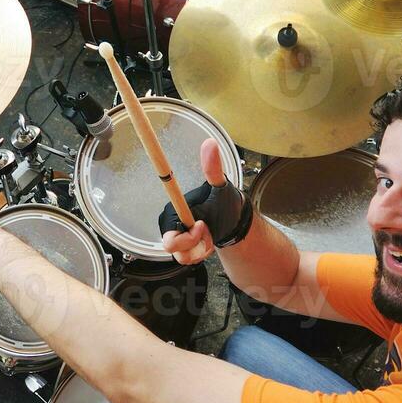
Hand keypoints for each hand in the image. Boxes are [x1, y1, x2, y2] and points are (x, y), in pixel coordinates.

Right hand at [158, 138, 252, 262]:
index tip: (202, 226)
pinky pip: (187, 260)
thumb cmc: (226, 203)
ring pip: (181, 257)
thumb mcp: (221, 186)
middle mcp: (171, 225)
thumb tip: (210, 143)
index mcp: (175, 211)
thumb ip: (213, 167)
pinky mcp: (183, 249)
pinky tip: (207, 242)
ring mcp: (177, 239)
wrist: (233, 221)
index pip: (167, 234)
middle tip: (208, 231)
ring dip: (200, 249)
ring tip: (210, 236)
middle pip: (173, 248)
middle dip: (195, 244)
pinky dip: (201, 253)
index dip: (186, 237)